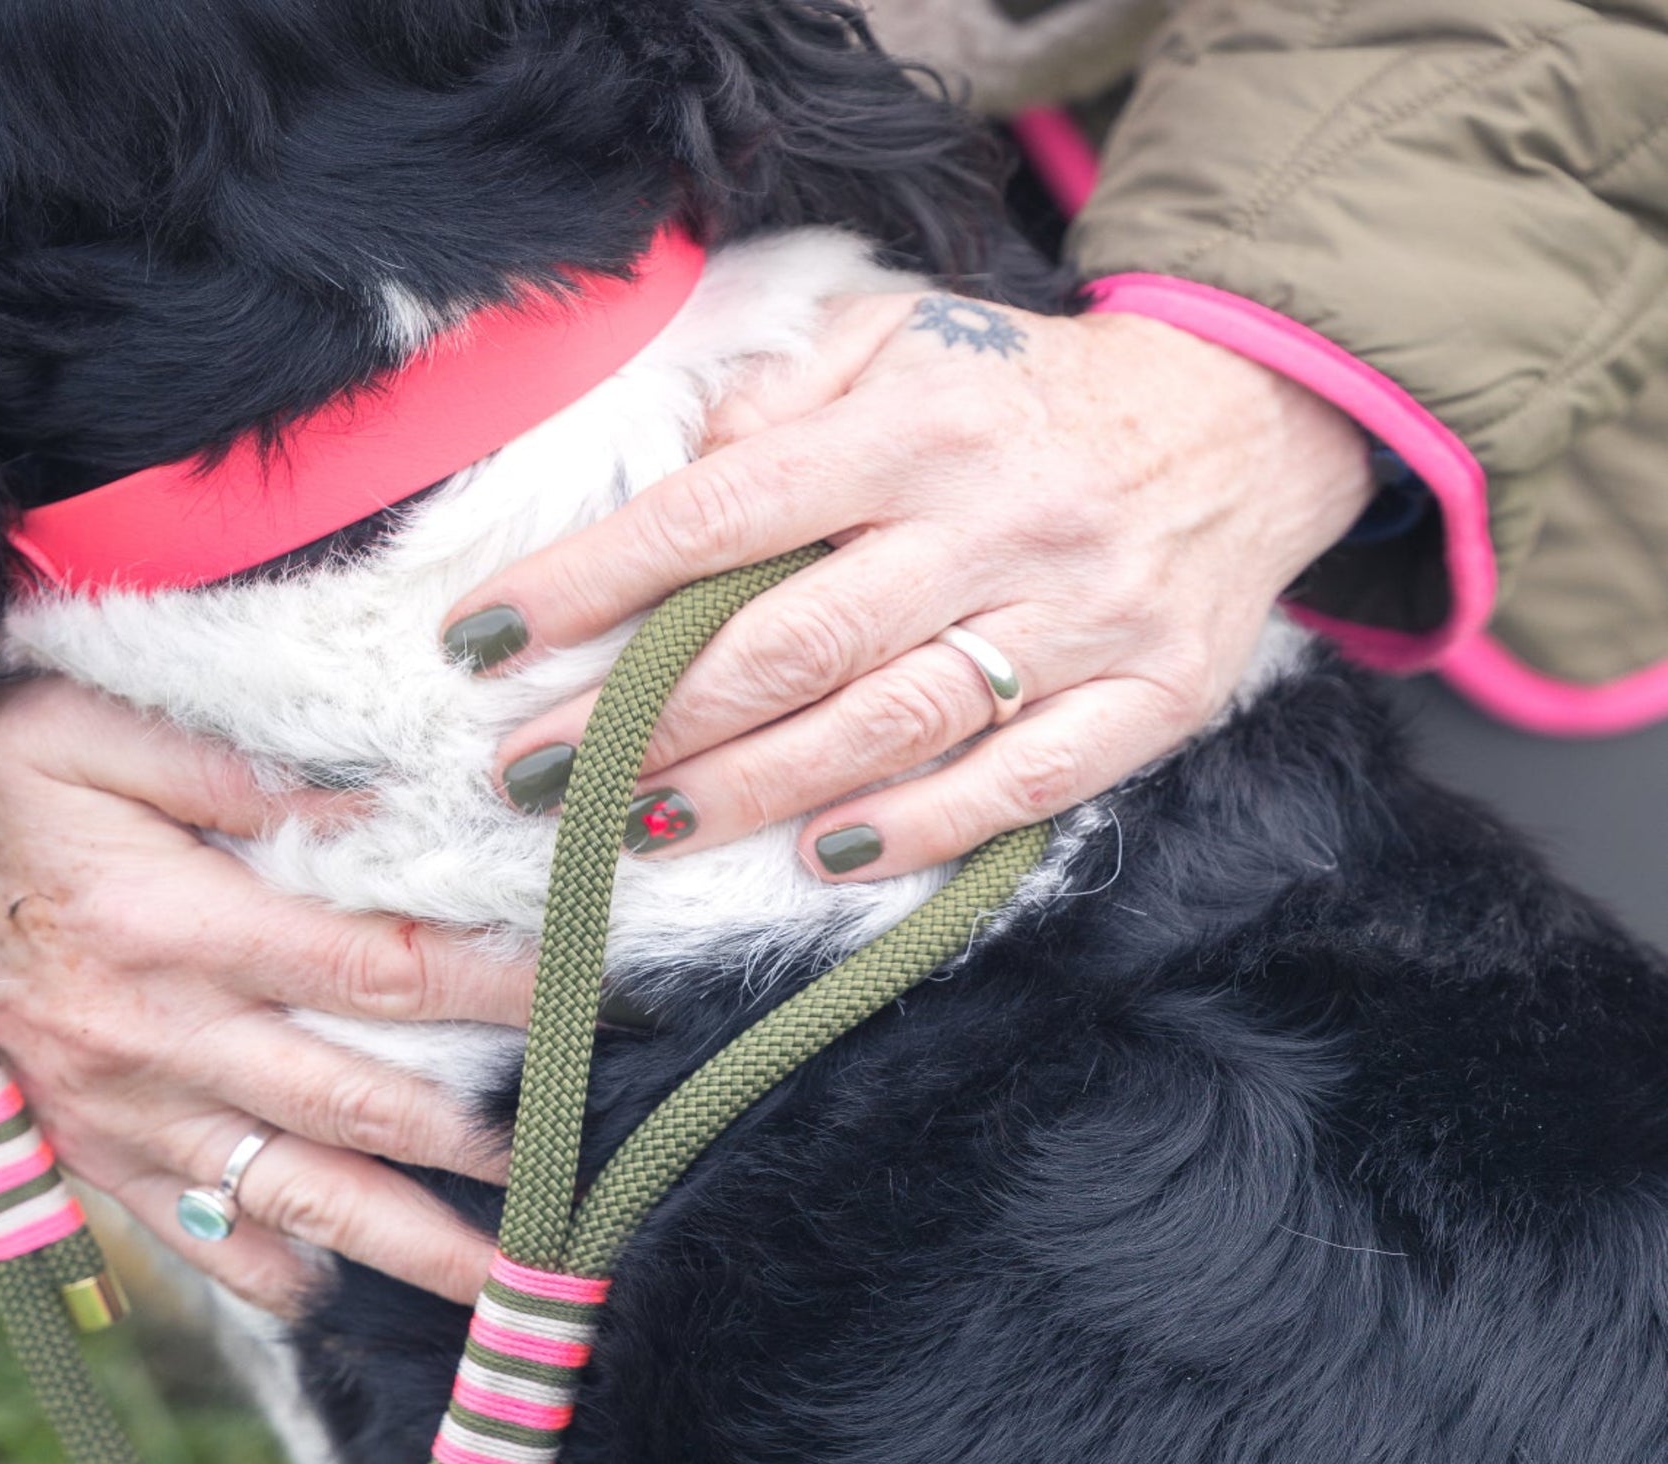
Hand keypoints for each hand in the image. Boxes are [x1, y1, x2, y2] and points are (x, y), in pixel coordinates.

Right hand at [0, 677, 533, 1313]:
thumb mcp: (98, 727)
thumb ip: (239, 769)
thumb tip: (378, 806)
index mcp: (183, 927)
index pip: (384, 973)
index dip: (503, 999)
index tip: (603, 1012)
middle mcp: (164, 1038)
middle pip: (363, 1112)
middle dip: (487, 1158)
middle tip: (588, 1196)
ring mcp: (125, 1111)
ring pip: (294, 1196)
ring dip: (409, 1251)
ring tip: (505, 1296)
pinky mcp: (86, 1151)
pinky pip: (190, 1234)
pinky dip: (266, 1277)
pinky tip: (341, 1300)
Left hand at [453, 297, 1373, 881]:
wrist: (1244, 421)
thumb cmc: (1026, 394)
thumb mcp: (902, 338)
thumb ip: (782, 397)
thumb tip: (678, 491)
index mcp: (917, 423)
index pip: (721, 515)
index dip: (592, 585)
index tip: (483, 641)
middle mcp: (993, 521)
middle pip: (789, 645)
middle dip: (642, 719)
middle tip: (532, 775)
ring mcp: (1078, 619)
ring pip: (889, 725)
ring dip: (751, 789)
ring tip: (638, 827)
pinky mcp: (1146, 700)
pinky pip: (1019, 783)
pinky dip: (916, 829)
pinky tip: (820, 860)